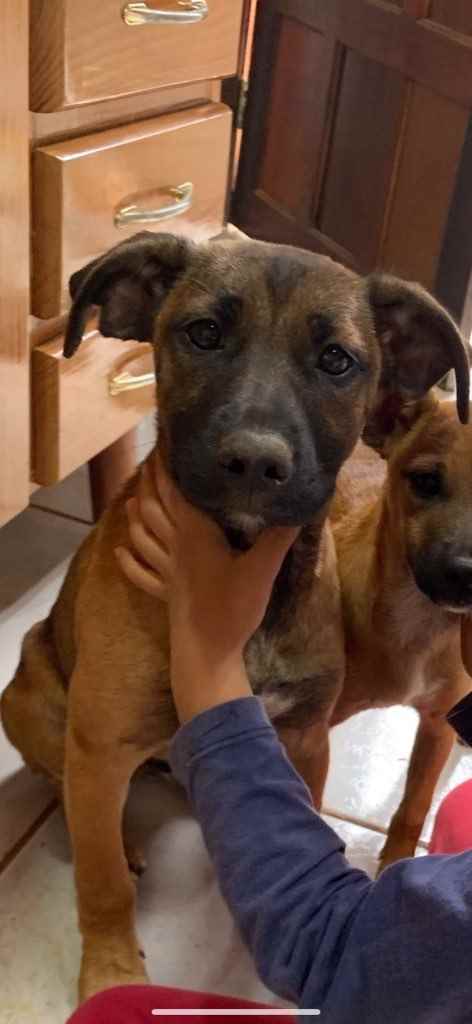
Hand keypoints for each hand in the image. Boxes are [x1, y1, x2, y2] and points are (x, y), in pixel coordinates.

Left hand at [115, 457, 298, 720]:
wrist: (207, 655)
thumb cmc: (231, 610)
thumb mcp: (262, 571)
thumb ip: (279, 537)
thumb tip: (301, 504)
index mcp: (194, 535)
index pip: (174, 491)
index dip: (166, 466)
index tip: (164, 443)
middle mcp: (175, 547)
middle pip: (154, 508)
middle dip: (150, 483)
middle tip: (150, 463)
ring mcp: (166, 572)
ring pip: (143, 535)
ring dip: (136, 515)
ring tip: (133, 498)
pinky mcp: (165, 595)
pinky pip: (141, 574)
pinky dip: (130, 560)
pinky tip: (122, 552)